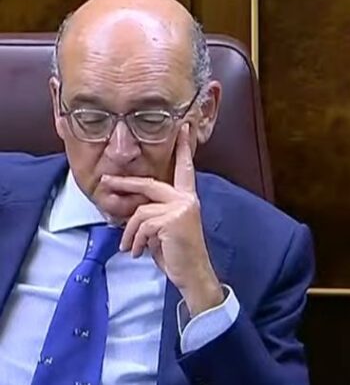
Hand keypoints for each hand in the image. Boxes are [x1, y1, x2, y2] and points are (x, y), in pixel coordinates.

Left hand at [99, 124, 222, 315]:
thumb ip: (154, 213)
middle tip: (106, 181)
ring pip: (140, 211)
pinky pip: (141, 225)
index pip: (185, 169)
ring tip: (131, 246)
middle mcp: (186, 199)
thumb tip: (130, 210)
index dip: (184, 149)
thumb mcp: (165, 229)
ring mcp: (181, 208)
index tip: (184, 128)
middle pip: (149, 184)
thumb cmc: (178, 253)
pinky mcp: (172, 220)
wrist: (192, 272)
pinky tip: (138, 252)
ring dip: (130, 232)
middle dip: (124, 183)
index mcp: (187, 198)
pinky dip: (135, 241)